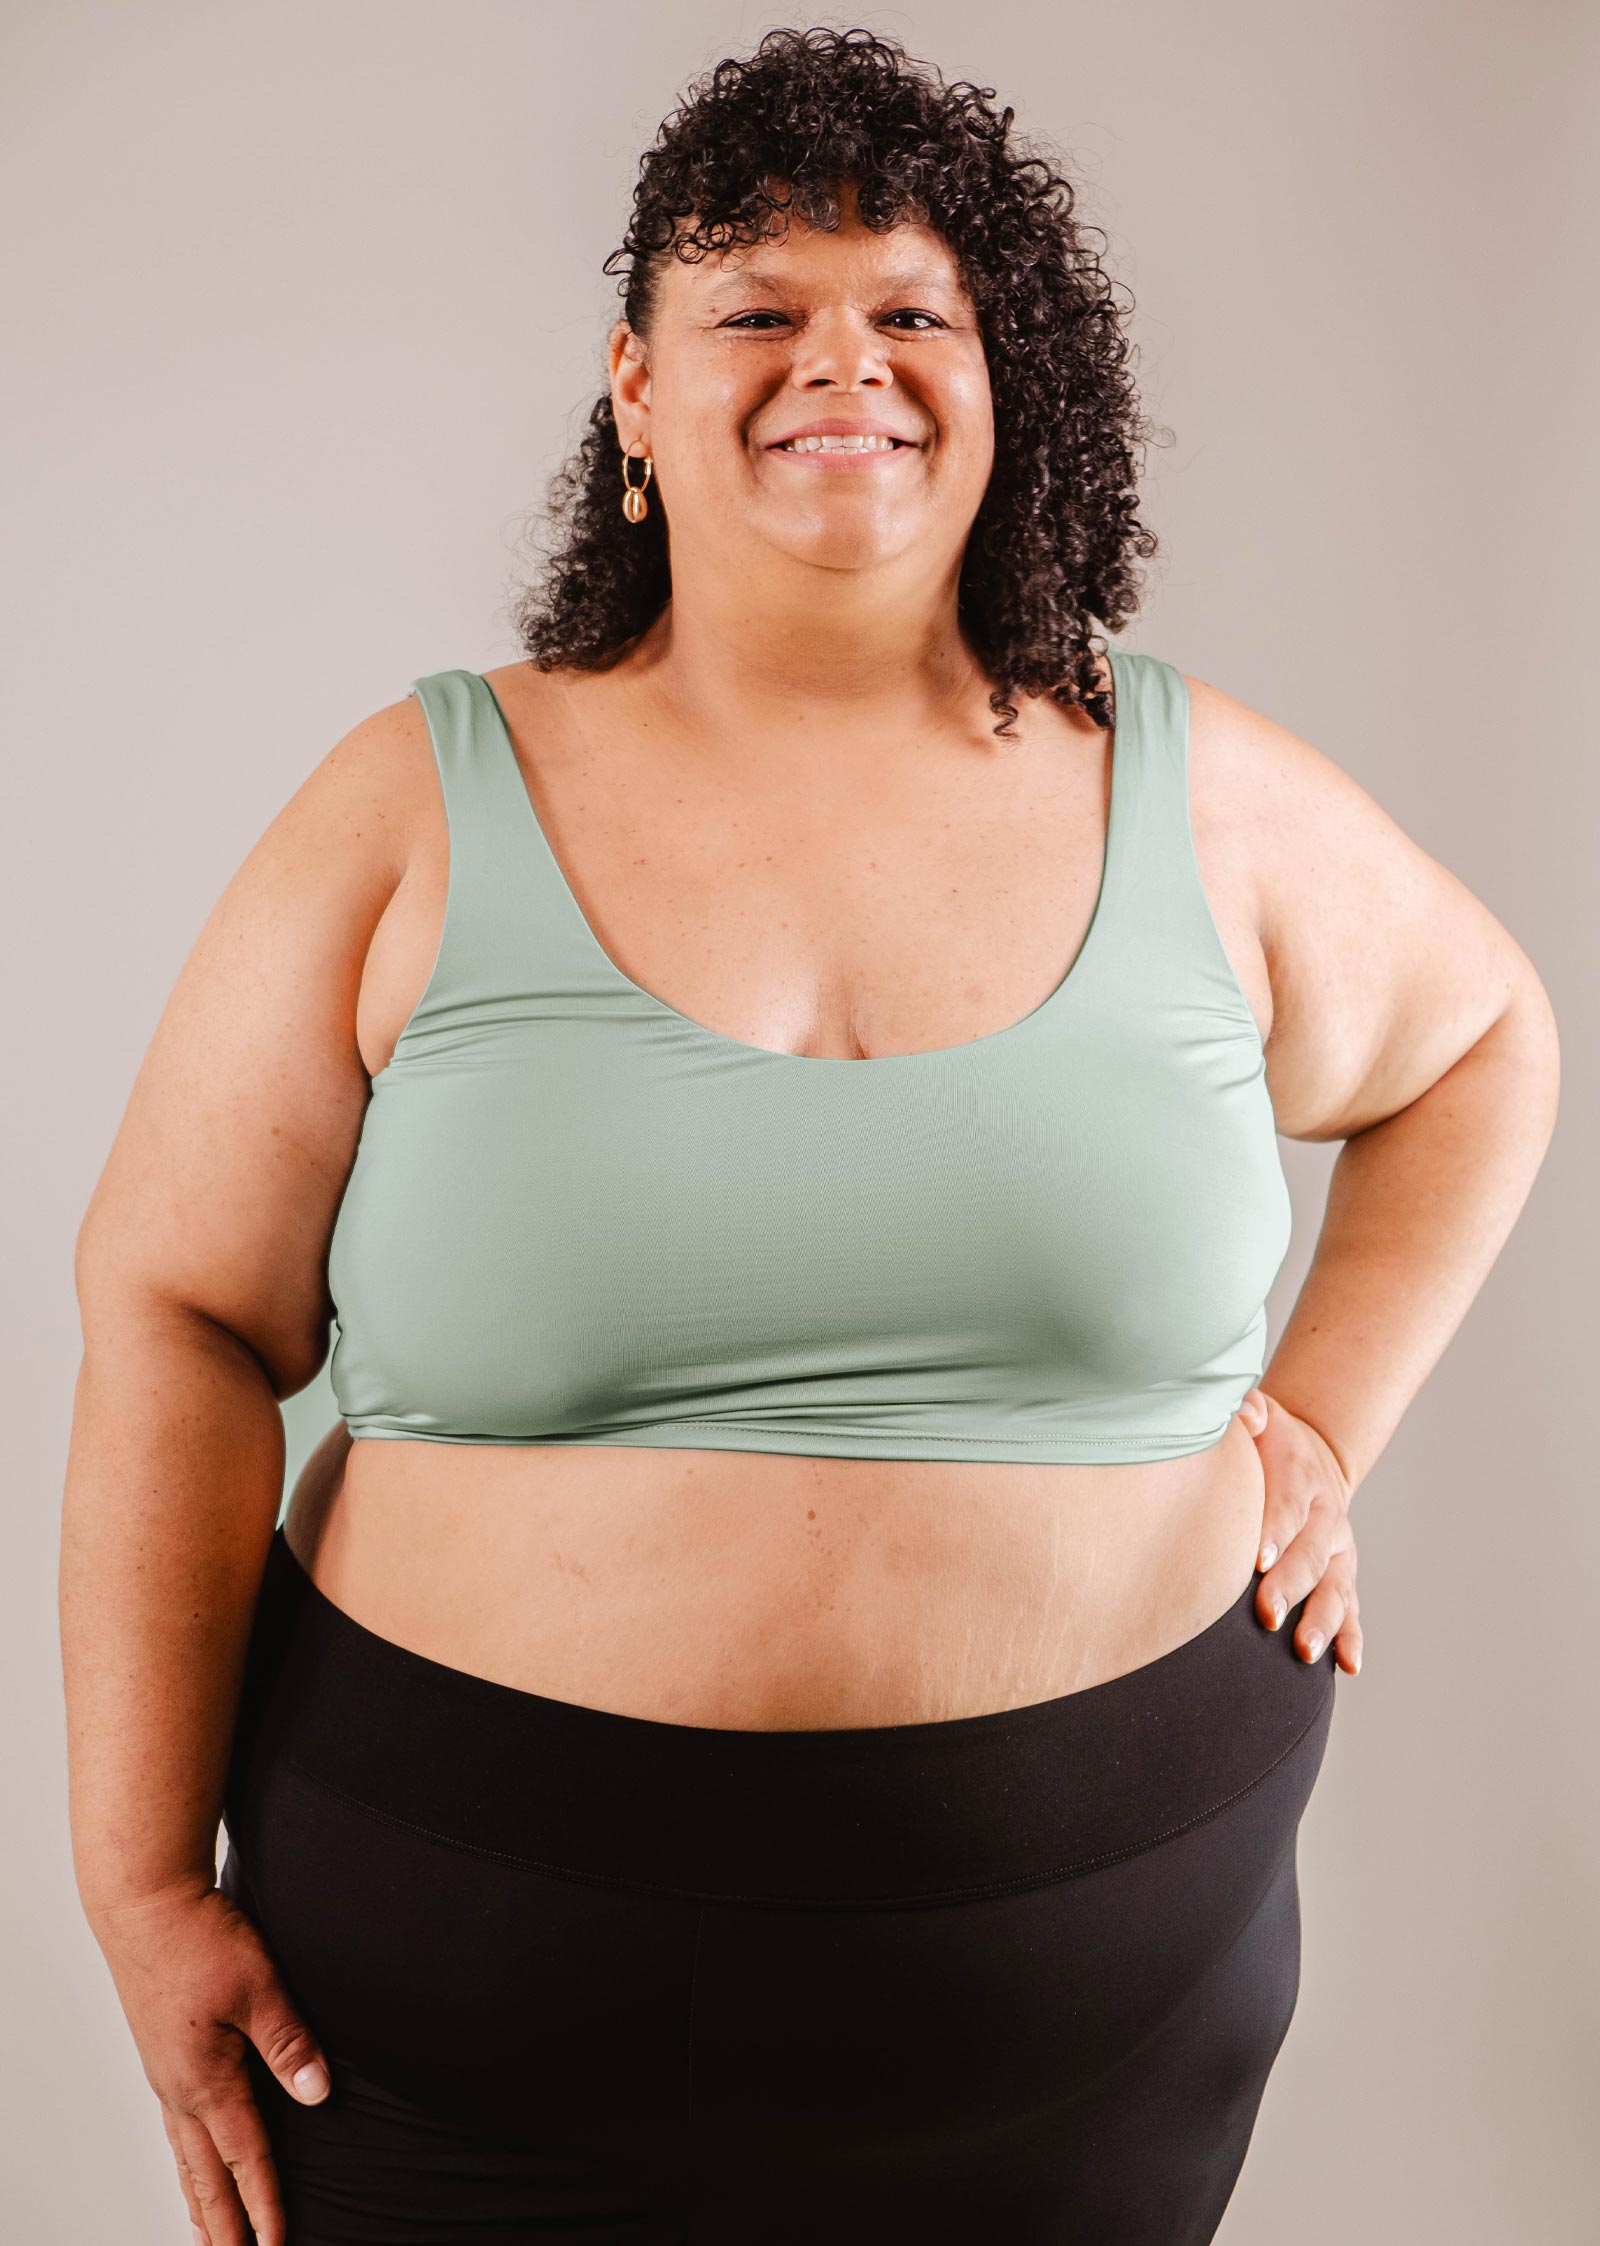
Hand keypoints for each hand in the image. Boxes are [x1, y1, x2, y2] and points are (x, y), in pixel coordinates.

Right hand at [87, 1873, 330, 2245]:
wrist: (144, 1903)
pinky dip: (185, 2159)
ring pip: (184, 2155)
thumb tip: (318, 2094)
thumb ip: (289, 2042)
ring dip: (199, 2200)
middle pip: (206, 2175)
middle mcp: (180, 2089)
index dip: (265, 2206)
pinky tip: (191, 2158)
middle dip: (224, 2227)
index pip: (246, 2159)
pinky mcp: (161, 2053)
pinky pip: (174, 2126)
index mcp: (208, 2080)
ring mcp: (166, 2073)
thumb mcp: (259, 1986)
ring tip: (208, 2237)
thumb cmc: (199, 1938)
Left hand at [1235, 1387, 1362, 1675]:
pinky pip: (1353, 1608)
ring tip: (1304, 1651)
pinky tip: (1349, 1665)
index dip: (1274, 1533)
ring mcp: (1337, 1549)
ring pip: (1335, 1588)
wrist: (1310, 1452)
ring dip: (1322, 1621)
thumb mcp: (1260, 1415)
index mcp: (1300, 1477)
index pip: (1287, 1506)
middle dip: (1290, 1586)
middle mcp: (1325, 1517)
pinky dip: (1353, 1637)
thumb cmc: (1267, 1440)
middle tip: (1268, 1614)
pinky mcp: (1343, 1573)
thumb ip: (1247, 1412)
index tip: (1257, 1561)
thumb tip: (1245, 1412)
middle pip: (1309, 1554)